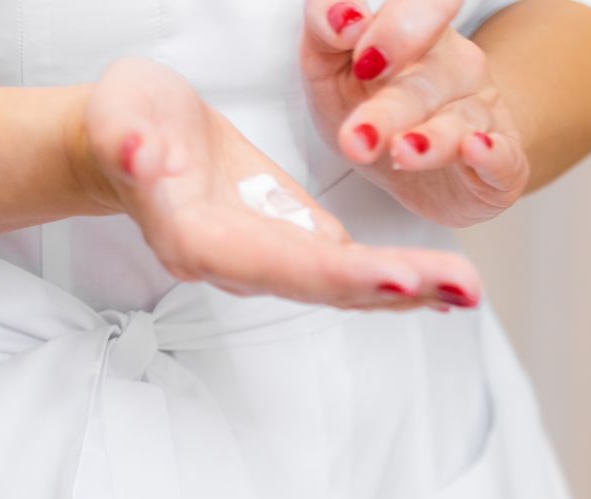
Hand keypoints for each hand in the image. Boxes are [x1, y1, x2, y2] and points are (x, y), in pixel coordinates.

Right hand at [80, 58, 481, 310]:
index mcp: (204, 242)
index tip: (398, 276)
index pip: (282, 264)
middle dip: (398, 286)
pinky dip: (402, 280)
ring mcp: (276, 262)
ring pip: (351, 284)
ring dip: (414, 290)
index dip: (341, 274)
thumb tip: (135, 155)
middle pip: (330, 284)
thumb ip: (127, 141)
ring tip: (469, 290)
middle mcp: (246, 266)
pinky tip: (447, 286)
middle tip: (464, 287)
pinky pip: (356, 272)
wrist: (134, 138)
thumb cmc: (126, 122)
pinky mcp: (298, 246)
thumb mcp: (121, 116)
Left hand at [301, 0, 530, 228]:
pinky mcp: (505, 161)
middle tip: (357, 137)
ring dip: (432, 139)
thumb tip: (341, 18)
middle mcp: (457, 64)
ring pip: (461, 120)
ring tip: (402, 153)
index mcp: (419, 30)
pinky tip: (475, 150)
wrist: (415, 171)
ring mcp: (484, 112)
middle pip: (426, 79)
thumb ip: (323, 28)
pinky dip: (493, 154)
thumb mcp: (328, 68)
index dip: (395, 27)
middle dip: (389, 108)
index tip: (353, 47)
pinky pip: (505, 155)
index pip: (421, 7)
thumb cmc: (373, 109)